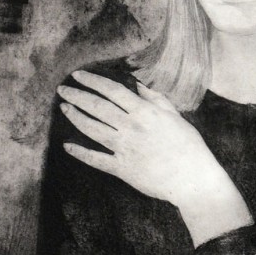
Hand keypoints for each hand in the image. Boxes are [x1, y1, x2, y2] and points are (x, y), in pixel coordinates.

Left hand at [57, 71, 252, 244]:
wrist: (193, 179)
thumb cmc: (189, 146)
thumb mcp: (174, 116)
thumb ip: (154, 99)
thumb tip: (137, 85)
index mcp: (144, 112)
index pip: (111, 90)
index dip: (92, 81)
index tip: (78, 75)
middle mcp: (130, 128)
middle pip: (96, 107)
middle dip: (76, 96)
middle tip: (62, 89)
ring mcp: (124, 148)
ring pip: (92, 129)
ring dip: (75, 117)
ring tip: (64, 108)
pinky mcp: (122, 169)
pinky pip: (96, 159)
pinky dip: (80, 153)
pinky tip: (67, 146)